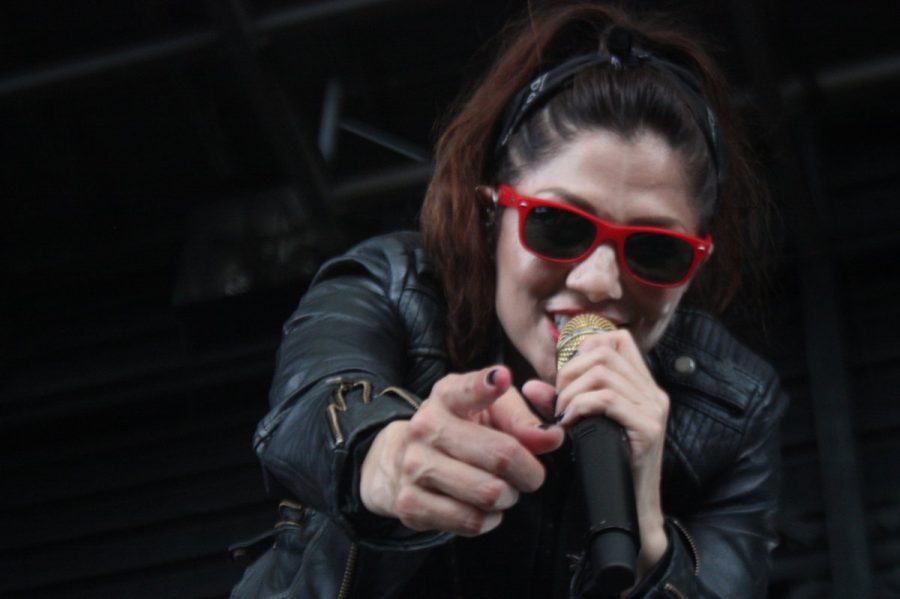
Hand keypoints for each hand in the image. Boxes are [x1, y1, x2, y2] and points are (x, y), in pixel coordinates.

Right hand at [359, 366, 563, 536]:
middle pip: (500, 455)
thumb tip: (551, 437)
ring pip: (489, 492)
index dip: (486, 385)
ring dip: (508, 496)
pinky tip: (481, 506)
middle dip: (529, 471)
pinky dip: (488, 518)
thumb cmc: (460, 430)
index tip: (501, 379)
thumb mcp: (490, 411)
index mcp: (447, 396)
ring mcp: (414, 466)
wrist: (401, 459)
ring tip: (502, 489)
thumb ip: (524, 419)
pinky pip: (471, 520)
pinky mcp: (411, 503)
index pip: (466, 389)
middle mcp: (425, 427)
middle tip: (529, 474)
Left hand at [554, 330, 669, 573]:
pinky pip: (607, 399)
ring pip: (603, 372)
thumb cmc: (606, 465)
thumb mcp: (581, 425)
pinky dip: (581, 406)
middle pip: (604, 351)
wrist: (632, 508)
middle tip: (558, 400)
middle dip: (570, 371)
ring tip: (563, 414)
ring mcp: (653, 409)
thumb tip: (530, 386)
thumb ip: (558, 402)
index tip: (566, 375)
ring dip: (572, 391)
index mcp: (642, 386)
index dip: (585, 346)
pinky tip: (571, 423)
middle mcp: (652, 392)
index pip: (617, 339)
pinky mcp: (648, 428)